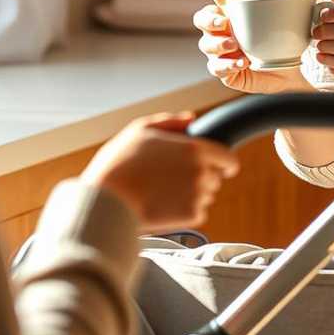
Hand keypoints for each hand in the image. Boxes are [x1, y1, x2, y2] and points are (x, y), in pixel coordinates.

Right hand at [81, 113, 238, 231]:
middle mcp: (202, 171)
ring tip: (163, 193)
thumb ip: (170, 122)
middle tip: (173, 180)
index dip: (225, 163)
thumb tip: (192, 118)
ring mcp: (198, 195)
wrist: (106, 200)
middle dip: (201, 179)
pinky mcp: (191, 216)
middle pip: (215, 179)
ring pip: (206, 197)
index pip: (228, 159)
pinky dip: (186, 213)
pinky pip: (198, 214)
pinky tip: (164, 206)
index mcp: (194, 148)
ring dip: (193, 196)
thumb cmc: (118, 162)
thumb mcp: (139, 130)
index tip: (222, 168)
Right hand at [193, 0, 312, 94]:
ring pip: (208, 52)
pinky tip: (243, 63)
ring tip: (237, 45)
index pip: (203, 17)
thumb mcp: (264, 18)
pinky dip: (228, 66)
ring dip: (219, 46)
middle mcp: (217, 41)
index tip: (224, 18)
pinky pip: (218, 70)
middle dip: (212, 31)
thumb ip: (240, 5)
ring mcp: (221, 59)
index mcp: (222, 24)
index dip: (208, 17)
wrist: (291, 65)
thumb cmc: (276, 37)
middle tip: (227, 27)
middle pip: (203, 34)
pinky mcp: (227, 75)